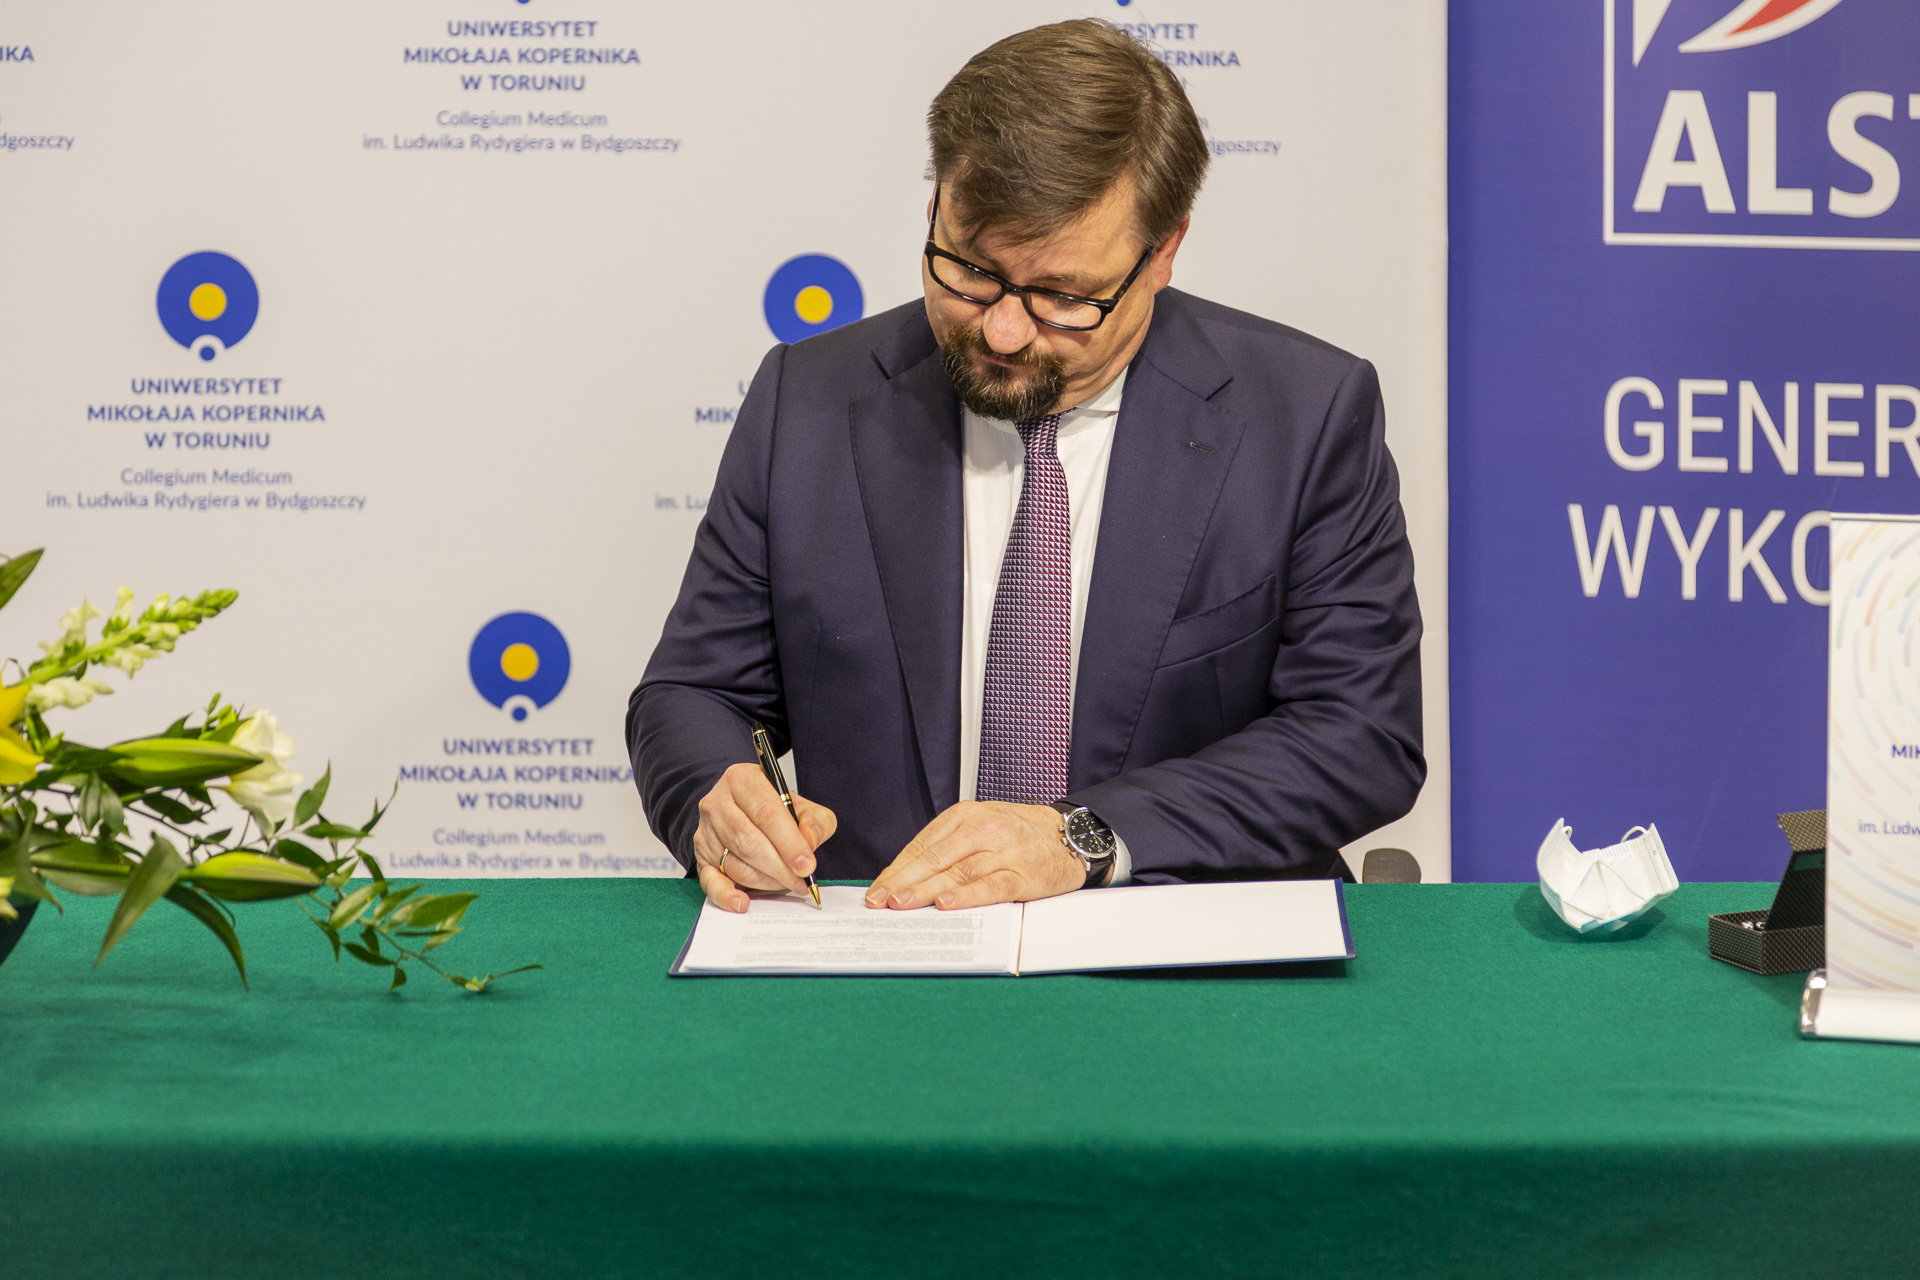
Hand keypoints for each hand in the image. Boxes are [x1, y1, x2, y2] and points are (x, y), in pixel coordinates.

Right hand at [692, 762, 836, 912]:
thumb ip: (814, 820)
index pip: (766, 813)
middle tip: (801, 880)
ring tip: (787, 883)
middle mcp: (717, 803)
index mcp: (742, 780)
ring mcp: (706, 831)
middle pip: (749, 841)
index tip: (806, 865)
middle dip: (780, 866)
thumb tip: (809, 841)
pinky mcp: (700, 856)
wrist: (742, 808)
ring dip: (765, 880)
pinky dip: (726, 895)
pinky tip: (742, 903)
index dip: (789, 842)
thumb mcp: (801, 804)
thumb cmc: (772, 807)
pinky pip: (711, 881)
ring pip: (736, 863)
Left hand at [865, 801, 1082, 910]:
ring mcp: (1003, 851)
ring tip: (902, 903)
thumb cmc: (1017, 834)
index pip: (923, 845)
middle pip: (935, 859)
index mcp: (965, 815)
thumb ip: (946, 848)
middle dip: (903, 881)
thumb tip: (905, 879)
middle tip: (880, 900)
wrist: (1069, 835)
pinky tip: (947, 905)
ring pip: (958, 873)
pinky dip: (967, 896)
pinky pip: (990, 887)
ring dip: (927, 890)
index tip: (877, 890)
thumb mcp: (979, 826)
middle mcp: (982, 829)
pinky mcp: (1023, 874)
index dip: (897, 869)